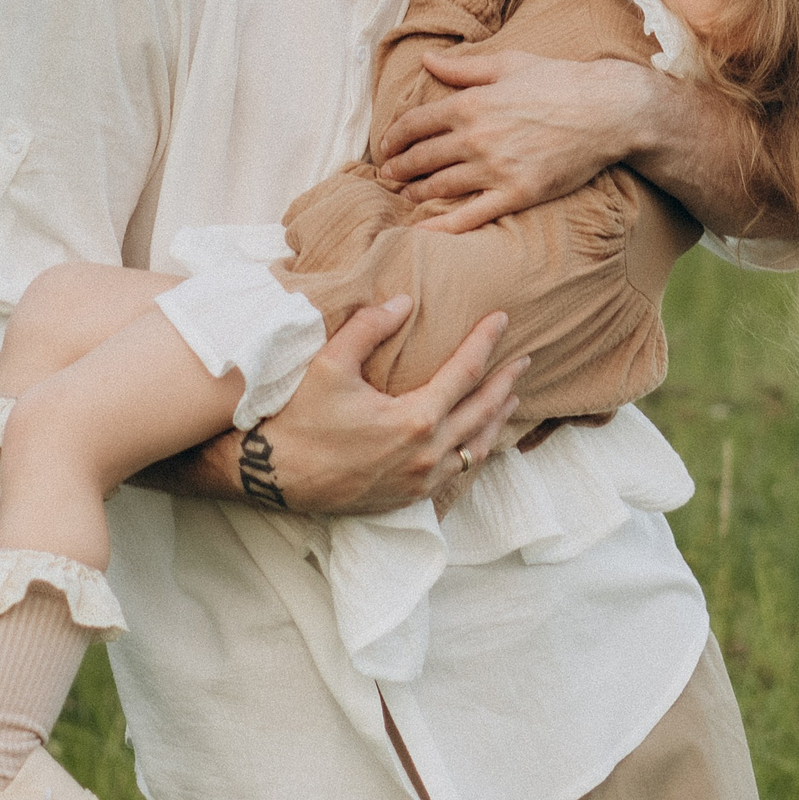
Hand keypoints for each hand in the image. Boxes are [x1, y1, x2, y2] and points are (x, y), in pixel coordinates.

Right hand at [224, 297, 529, 514]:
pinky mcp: (407, 498)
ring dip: (495, 420)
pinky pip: (455, 474)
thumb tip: (403, 302)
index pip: (465, 372)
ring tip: (509, 399)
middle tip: (524, 360)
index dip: (486, 342)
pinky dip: (473, 451)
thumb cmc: (299, 419)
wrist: (274, 477)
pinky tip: (475, 440)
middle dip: (505, 382)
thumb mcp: (329, 364)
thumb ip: (368, 328)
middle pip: (481, 412)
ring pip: (474, 449)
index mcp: (414, 420)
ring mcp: (419, 481)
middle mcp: (425, 455)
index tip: (502, 320)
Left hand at [377, 49, 649, 232]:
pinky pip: (470, 216)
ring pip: (440, 186)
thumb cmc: (560, 81)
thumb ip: (463, 66)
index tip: (386, 146)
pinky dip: (443, 226)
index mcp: (470, 103)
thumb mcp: (508, 62)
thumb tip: (426, 58)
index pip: (415, 123)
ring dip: (416, 194)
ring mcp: (495, 169)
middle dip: (399, 168)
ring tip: (406, 197)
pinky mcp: (516, 194)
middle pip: (421, 158)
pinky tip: (425, 231)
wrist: (607, 111)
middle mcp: (476, 138)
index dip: (394, 137)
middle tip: (387, 175)